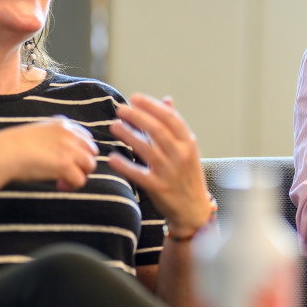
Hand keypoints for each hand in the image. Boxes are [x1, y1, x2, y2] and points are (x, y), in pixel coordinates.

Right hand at [0, 116, 97, 190]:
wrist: (0, 154)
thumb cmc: (11, 146)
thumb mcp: (36, 132)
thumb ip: (53, 137)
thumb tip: (61, 154)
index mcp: (61, 124)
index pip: (86, 137)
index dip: (79, 152)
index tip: (66, 161)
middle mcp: (69, 134)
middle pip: (91, 151)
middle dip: (82, 163)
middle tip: (65, 173)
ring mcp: (69, 149)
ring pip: (90, 165)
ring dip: (79, 175)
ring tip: (62, 181)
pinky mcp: (65, 165)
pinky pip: (81, 180)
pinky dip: (72, 186)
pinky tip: (60, 186)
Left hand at [107, 94, 212, 237]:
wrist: (193, 208)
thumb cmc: (187, 174)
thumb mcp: (187, 148)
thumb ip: (175, 125)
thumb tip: (167, 100)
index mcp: (188, 143)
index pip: (170, 118)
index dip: (152, 106)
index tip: (135, 98)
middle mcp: (181, 155)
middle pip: (157, 130)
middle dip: (138, 117)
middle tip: (121, 109)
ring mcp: (170, 172)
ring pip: (147, 149)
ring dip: (129, 135)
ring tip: (114, 126)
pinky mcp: (159, 188)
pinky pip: (139, 174)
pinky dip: (125, 165)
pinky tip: (113, 157)